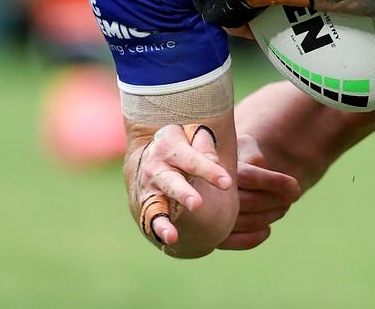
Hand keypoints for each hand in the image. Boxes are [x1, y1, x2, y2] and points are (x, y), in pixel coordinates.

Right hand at [135, 123, 232, 246]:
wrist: (150, 153)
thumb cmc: (184, 143)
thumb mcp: (192, 135)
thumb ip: (204, 143)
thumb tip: (214, 160)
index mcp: (169, 145)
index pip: (193, 160)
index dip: (210, 171)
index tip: (228, 183)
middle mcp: (156, 167)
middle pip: (171, 182)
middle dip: (184, 194)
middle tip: (197, 204)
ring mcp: (149, 187)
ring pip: (156, 205)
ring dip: (163, 221)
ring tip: (172, 236)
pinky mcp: (146, 204)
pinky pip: (150, 219)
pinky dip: (158, 230)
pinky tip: (170, 239)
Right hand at [217, 134, 301, 249]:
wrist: (222, 176)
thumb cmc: (239, 156)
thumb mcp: (245, 145)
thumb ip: (251, 152)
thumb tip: (257, 164)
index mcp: (218, 169)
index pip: (250, 177)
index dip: (276, 182)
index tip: (296, 186)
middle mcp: (211, 194)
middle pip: (250, 202)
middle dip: (278, 200)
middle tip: (293, 196)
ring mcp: (211, 218)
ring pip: (248, 222)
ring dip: (272, 215)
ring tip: (284, 207)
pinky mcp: (215, 237)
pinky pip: (238, 242)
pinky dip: (256, 238)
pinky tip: (267, 229)